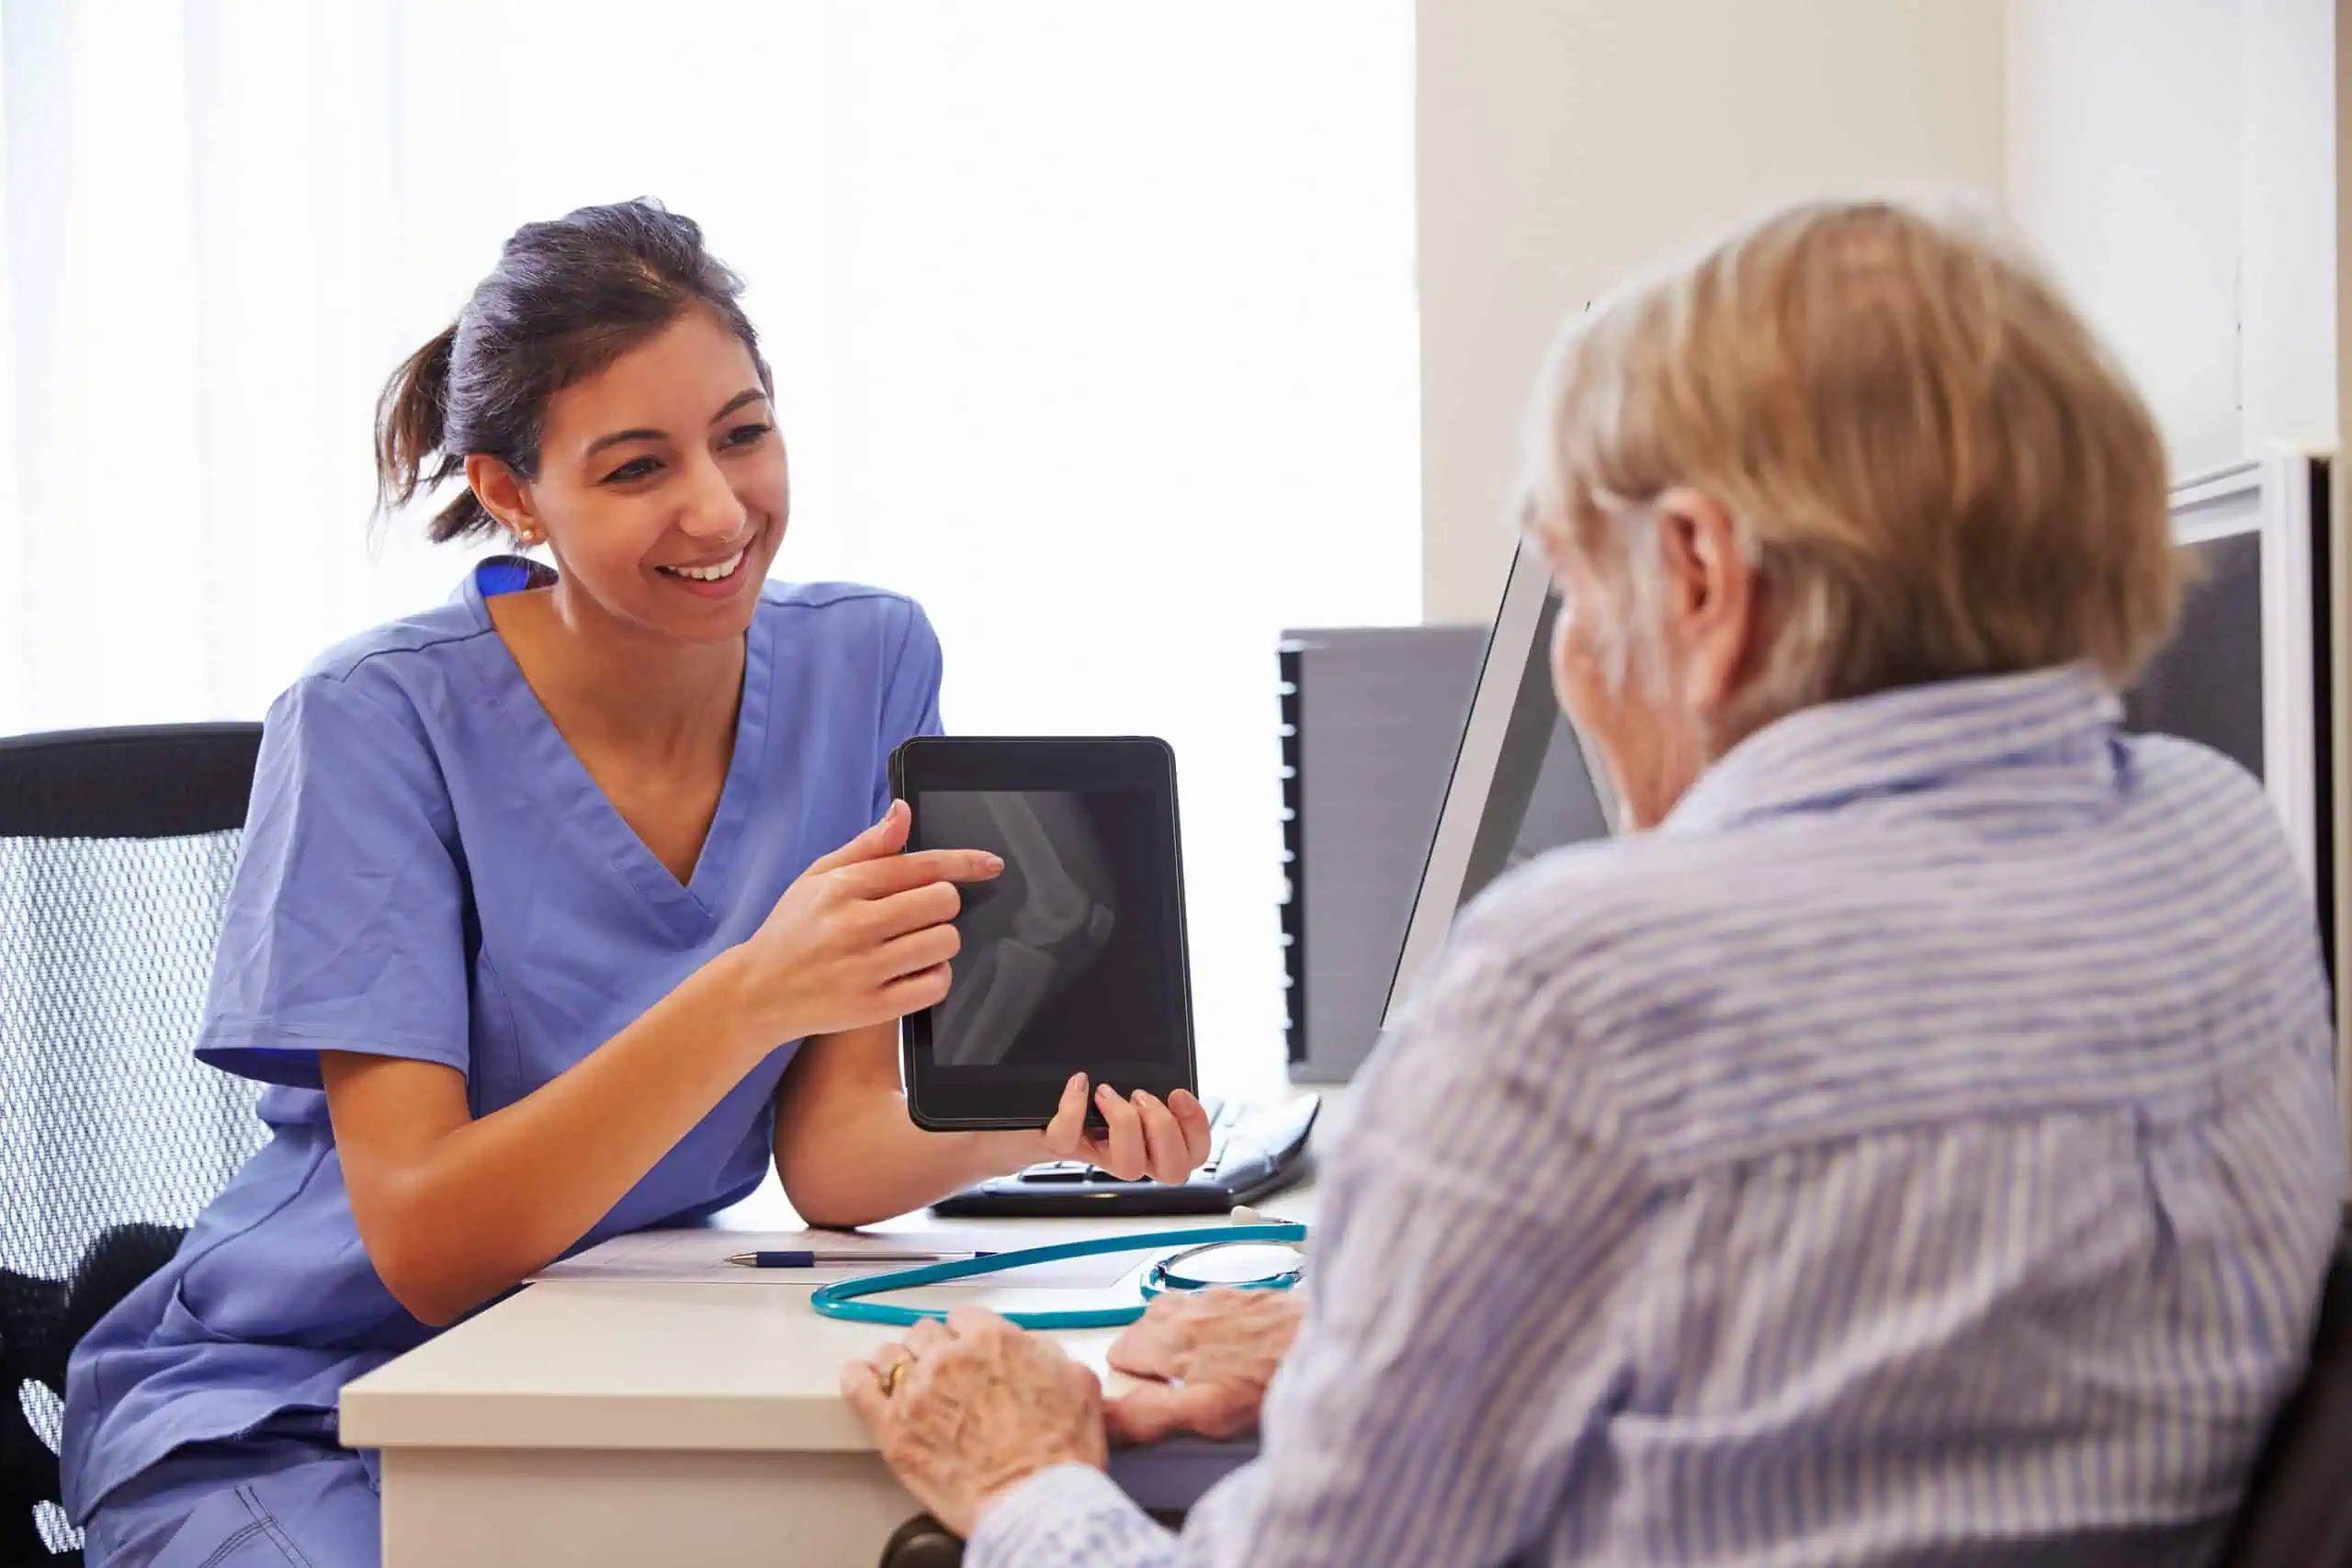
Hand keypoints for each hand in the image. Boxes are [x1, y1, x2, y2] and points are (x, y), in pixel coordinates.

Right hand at [732, 802, 1001, 1043]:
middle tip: (920, 915)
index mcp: (842, 886)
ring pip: (944, 941)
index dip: (964, 862)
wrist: (756, 993)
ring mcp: (864, 969)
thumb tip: (903, 811)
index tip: (991, 864)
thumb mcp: (818, 876)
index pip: (920, 865)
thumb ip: (867, 846)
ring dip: (939, 941)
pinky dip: (935, 976)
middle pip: (941, 902)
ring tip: (914, 944)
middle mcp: (854, 925)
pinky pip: (935, 984)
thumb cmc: (792, 929)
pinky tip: (914, 972)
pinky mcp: (873, 1007)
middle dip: (940, 905)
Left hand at [841, 1306, 1105, 1538]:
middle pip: (926, 1333)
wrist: (1036, 1502)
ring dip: (900, 1364)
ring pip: (892, 1356)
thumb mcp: (1077, 1382)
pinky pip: (859, 1389)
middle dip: (935, 1350)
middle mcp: (948, 1357)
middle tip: (946, 1372)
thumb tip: (1032, 1351)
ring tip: (906, 1378)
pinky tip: (859, 1376)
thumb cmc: (1059, 1453)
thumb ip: (1046, 1353)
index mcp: (992, 1339)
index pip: (965, 1318)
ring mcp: (916, 1392)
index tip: (969, 1351)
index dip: (968, 1336)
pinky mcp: (893, 1429)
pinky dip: (857, 1379)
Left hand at [1020, 1073, 1212, 1183]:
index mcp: (1146, 1142)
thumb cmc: (1064, 1106)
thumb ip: (1137, 1082)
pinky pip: (1069, 1138)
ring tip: (1109, 1093)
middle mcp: (1124, 1154)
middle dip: (1165, 1129)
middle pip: (1173, 1169)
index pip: (1193, 1154)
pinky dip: (1073, 1106)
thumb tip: (1159, 1066)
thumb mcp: (1110, 1089)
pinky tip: (1077, 1084)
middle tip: (1142, 1097)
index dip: (1197, 1128)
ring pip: (1129, 1166)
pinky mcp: (1055, 1146)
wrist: (1011, 1125)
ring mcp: (1092, 1154)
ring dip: (1126, 1123)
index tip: (1179, 1094)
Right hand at [1103, 1287, 1304, 1443]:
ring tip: (1201, 1364)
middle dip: (1151, 1353)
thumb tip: (1111, 1416)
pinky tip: (1235, 1347)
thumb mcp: (1204, 1413)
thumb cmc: (1273, 1380)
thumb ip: (1151, 1411)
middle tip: (1174, 1384)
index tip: (1148, 1396)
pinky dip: (1213, 1324)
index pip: (1122, 1351)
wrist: (1328, 1344)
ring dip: (1179, 1334)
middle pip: (1146, 1327)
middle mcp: (1190, 1310)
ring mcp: (1219, 1298)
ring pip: (1178, 1311)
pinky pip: (1212, 1305)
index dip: (1130, 1379)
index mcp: (1172, 1338)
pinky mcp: (1247, 1295)